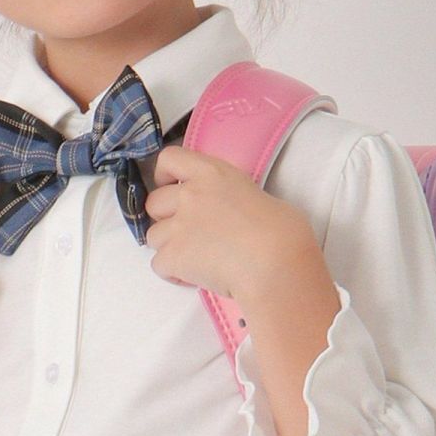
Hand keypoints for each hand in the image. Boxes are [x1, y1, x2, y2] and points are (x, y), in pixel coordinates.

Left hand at [143, 145, 315, 301]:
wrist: (275, 264)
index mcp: (212, 173)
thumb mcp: (260, 197)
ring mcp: (178, 226)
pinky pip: (159, 265)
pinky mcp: (174, 256)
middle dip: (165, 218)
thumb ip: (234, 198)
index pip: (170, 158)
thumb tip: (236, 216)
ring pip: (153, 236)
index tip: (171, 186)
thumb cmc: (282, 231)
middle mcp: (190, 195)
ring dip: (169, 247)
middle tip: (188, 233)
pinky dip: (173, 273)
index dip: (164, 174)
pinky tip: (194, 277)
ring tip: (194, 259)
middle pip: (154, 202)